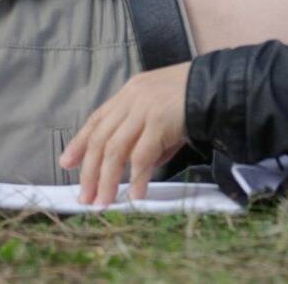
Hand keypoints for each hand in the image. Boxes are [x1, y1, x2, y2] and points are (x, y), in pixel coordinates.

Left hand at [59, 62, 189, 206]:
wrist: (220, 85)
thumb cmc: (194, 99)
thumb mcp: (162, 112)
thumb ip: (146, 137)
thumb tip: (137, 170)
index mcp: (130, 92)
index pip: (97, 119)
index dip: (80, 142)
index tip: (67, 163)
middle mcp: (132, 98)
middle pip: (101, 139)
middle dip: (89, 171)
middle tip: (85, 195)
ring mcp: (145, 109)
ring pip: (115, 150)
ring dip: (106, 180)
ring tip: (103, 201)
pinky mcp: (159, 121)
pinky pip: (141, 156)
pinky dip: (136, 179)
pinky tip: (135, 195)